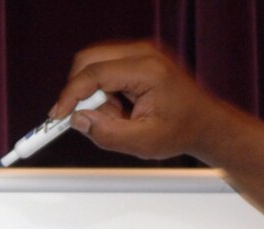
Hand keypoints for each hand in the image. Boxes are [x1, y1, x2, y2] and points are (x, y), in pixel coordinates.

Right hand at [53, 41, 234, 162]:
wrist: (205, 123)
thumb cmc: (182, 130)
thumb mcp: (144, 142)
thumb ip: (108, 134)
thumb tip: (78, 120)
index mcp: (148, 70)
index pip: (95, 73)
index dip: (71, 94)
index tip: (58, 114)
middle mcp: (144, 53)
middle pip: (89, 60)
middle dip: (82, 92)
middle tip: (91, 119)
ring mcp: (141, 51)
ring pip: (94, 64)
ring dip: (95, 93)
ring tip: (117, 116)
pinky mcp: (137, 56)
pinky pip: (105, 68)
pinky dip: (104, 90)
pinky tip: (122, 108)